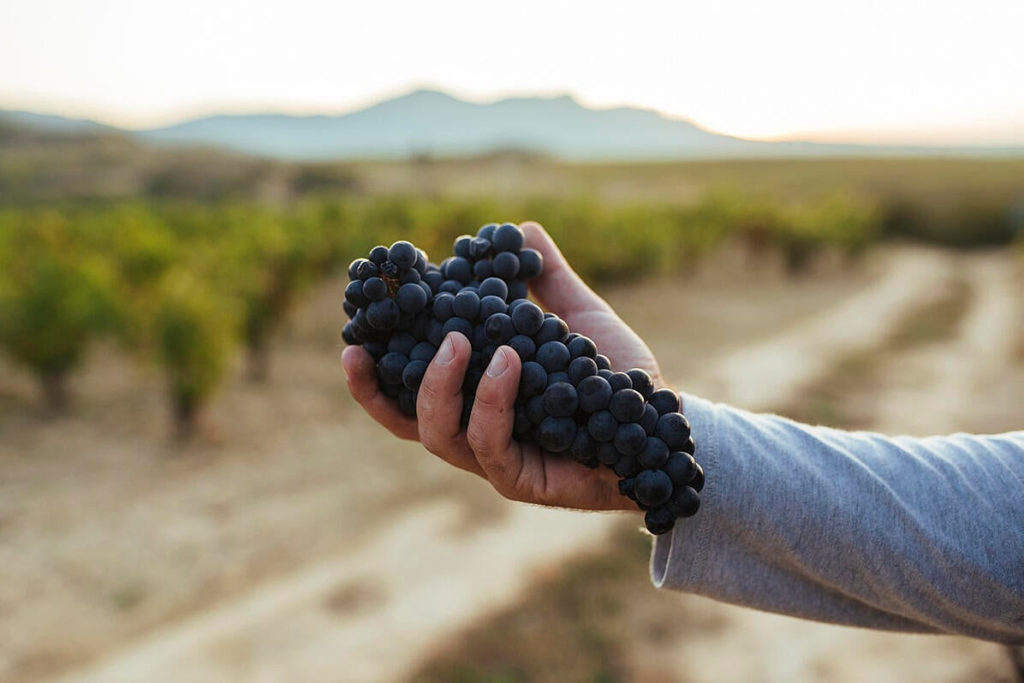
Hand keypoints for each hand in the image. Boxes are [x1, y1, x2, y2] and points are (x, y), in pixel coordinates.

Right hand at [342, 222, 664, 511]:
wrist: (662, 423)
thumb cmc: (616, 378)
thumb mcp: (577, 319)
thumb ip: (548, 281)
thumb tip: (521, 229)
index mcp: (475, 401)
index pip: (406, 395)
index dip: (371, 375)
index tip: (353, 334)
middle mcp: (477, 434)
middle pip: (403, 423)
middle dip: (375, 389)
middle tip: (367, 344)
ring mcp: (497, 462)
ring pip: (438, 436)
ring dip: (438, 385)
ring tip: (460, 339)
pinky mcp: (523, 480)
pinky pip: (490, 445)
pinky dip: (491, 399)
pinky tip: (507, 359)